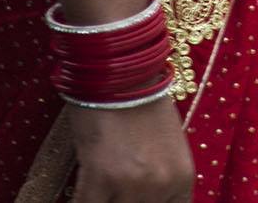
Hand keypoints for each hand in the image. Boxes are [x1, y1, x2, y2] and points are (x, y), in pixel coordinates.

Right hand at [69, 97, 195, 202]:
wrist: (120, 67)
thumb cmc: (139, 100)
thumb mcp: (165, 146)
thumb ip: (158, 178)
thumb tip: (143, 199)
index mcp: (182, 178)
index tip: (131, 200)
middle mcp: (162, 185)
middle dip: (121, 202)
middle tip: (112, 191)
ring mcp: (133, 183)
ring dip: (102, 199)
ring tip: (95, 188)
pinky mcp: (100, 176)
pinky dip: (78, 202)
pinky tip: (75, 196)